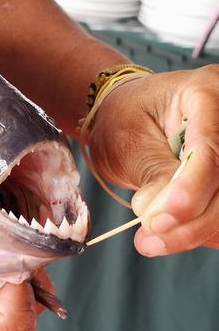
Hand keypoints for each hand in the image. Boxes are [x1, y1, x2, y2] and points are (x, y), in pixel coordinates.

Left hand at [88, 65, 218, 256]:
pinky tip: (175, 236)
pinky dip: (203, 229)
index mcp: (204, 92)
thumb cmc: (124, 118)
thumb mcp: (127, 140)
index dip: (191, 187)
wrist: (127, 117)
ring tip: (154, 241)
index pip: (210, 146)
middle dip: (191, 218)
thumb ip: (151, 173)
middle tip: (149, 239)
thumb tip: (159, 216)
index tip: (160, 220)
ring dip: (197, 229)